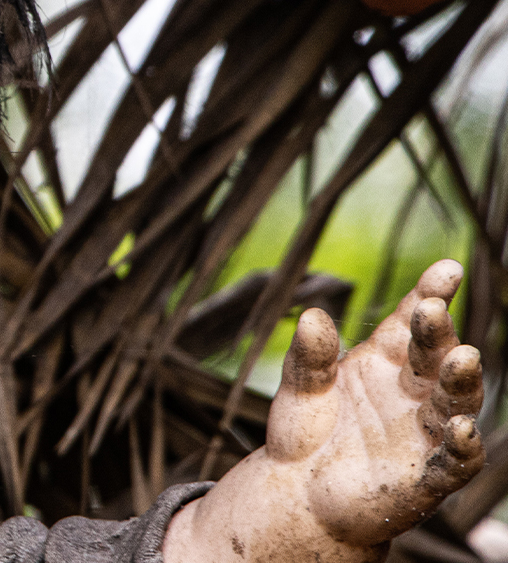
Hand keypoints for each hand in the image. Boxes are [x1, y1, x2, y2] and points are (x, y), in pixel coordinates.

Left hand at [164, 260, 483, 561]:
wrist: (299, 493)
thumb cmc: (307, 432)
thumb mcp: (301, 389)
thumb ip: (309, 356)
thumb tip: (312, 315)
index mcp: (387, 360)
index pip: (412, 322)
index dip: (430, 294)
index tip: (447, 269)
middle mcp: (415, 392)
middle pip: (434, 357)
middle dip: (437, 333)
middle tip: (431, 309)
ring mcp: (425, 433)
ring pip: (455, 403)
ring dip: (461, 381)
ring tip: (463, 356)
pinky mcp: (427, 478)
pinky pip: (454, 463)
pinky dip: (462, 447)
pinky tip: (460, 428)